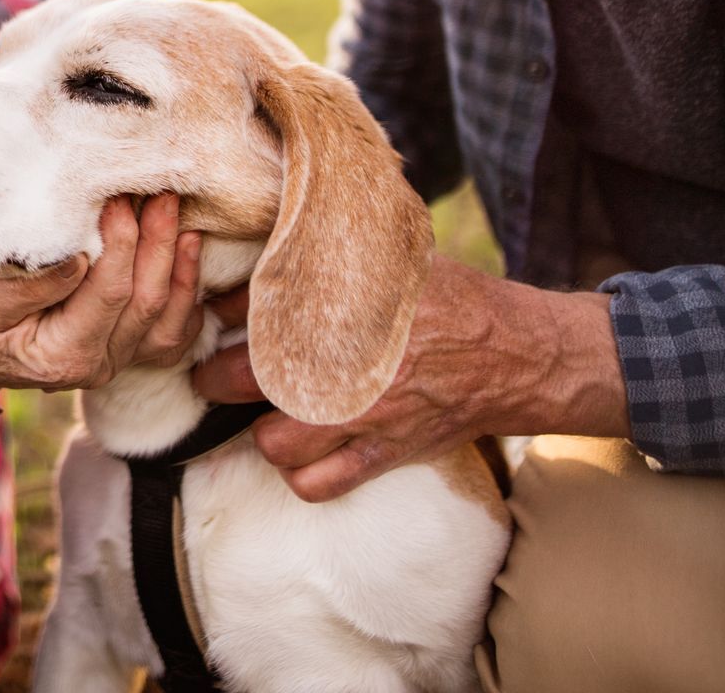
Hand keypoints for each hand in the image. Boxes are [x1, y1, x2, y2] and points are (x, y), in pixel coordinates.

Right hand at [0, 194, 207, 391]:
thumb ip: (33, 284)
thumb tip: (81, 255)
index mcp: (65, 356)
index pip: (110, 294)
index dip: (121, 242)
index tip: (117, 198)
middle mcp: (99, 365)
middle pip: (147, 301)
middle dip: (158, 242)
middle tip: (161, 193)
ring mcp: (117, 361)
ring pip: (169, 317)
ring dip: (180, 264)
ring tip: (182, 218)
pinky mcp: (125, 351)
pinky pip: (172, 332)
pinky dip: (186, 295)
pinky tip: (189, 255)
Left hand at [192, 254, 629, 500]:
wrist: (514, 352)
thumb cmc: (445, 298)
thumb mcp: (387, 259)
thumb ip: (327, 254)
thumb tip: (270, 240)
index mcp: (341, 309)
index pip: (249, 308)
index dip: (221, 312)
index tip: (211, 314)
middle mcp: (344, 366)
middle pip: (242, 380)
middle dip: (218, 376)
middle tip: (213, 372)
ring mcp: (363, 418)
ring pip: (274, 444)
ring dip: (263, 431)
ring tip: (264, 414)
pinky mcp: (384, 455)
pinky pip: (317, 485)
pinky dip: (301, 476)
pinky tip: (302, 454)